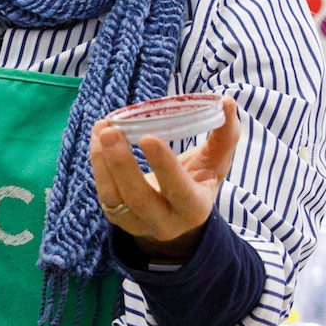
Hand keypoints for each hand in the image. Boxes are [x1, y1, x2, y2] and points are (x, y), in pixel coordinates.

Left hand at [88, 97, 240, 260]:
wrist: (177, 213)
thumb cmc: (199, 179)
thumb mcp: (216, 162)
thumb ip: (225, 135)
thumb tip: (228, 102)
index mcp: (194, 208)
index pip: (179, 189)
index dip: (164, 166)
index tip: (148, 137)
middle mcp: (166, 222)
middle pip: (139, 198)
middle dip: (122, 164)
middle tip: (110, 130)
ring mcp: (138, 224)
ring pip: (114, 198)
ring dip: (102, 162)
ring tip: (101, 128)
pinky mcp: (118, 219)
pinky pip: (104, 194)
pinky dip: (98, 164)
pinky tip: (97, 137)